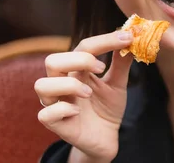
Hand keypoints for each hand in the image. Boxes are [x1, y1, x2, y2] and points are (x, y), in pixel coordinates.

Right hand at [34, 30, 132, 161]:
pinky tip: (77, 112)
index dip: (104, 40)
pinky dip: (63, 109)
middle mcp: (61, 83)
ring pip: (42, 85)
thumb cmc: (107, 108)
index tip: (126, 38)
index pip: (83, 47)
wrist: (106, 138)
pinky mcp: (54, 123)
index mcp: (76, 70)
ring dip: (68, 85)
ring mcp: (55, 103)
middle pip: (52, 61)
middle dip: (78, 60)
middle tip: (100, 68)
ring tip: (89, 93)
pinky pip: (46, 113)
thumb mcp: (118, 84)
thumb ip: (122, 62)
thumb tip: (131, 37)